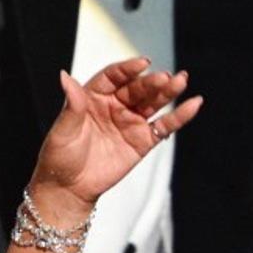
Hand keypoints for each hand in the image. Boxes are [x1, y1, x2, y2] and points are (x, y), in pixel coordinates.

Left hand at [30, 58, 202, 220]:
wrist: (69, 188)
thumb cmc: (59, 158)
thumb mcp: (63, 130)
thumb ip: (71, 105)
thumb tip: (65, 76)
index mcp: (92, 97)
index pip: (112, 77)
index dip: (127, 69)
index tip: (142, 63)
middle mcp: (114, 106)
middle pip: (137, 88)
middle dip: (151, 82)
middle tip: (166, 77)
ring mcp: (130, 122)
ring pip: (153, 103)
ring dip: (168, 92)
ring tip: (181, 81)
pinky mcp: (143, 141)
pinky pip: (164, 126)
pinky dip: (180, 116)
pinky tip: (193, 104)